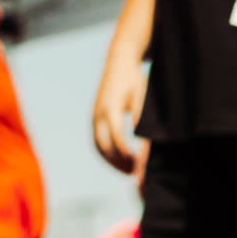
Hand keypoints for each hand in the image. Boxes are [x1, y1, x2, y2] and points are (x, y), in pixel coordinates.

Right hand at [92, 59, 145, 173]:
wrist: (119, 64)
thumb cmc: (135, 81)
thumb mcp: (142, 97)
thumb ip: (141, 118)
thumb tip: (142, 141)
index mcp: (111, 108)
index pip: (117, 136)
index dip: (126, 153)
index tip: (139, 164)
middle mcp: (99, 114)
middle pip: (103, 146)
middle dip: (118, 162)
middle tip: (135, 173)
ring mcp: (94, 117)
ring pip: (98, 147)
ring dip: (112, 161)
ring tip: (129, 171)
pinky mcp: (95, 119)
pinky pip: (97, 142)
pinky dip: (107, 155)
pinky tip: (122, 161)